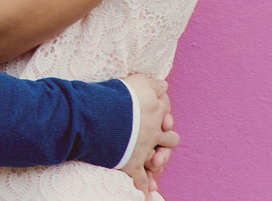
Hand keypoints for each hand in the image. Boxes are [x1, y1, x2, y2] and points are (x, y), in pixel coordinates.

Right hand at [118, 76, 178, 194]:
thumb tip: (164, 85)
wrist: (101, 116)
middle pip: (170, 138)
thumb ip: (152, 84)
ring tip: (156, 163)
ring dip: (158, 162)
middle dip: (167, 140)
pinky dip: (145, 188)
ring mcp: (144, 150)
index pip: (166, 114)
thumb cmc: (117, 96)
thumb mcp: (136, 82)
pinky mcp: (131, 165)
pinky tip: (149, 193)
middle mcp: (153, 133)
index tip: (158, 114)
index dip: (163, 114)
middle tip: (159, 138)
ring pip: (158, 161)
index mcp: (155, 113)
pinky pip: (141, 180)